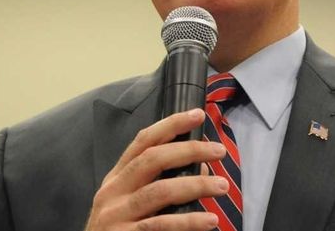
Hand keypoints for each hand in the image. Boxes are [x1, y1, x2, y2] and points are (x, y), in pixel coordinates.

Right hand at [85, 108, 227, 230]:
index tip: (197, 114)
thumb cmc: (120, 230)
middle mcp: (113, 192)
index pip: (143, 141)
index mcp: (116, 178)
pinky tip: (209, 221)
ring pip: (160, 191)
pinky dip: (188, 222)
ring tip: (222, 187)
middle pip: (152, 159)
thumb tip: (201, 169)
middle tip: (219, 151)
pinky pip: (161, 225)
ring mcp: (116, 215)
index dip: (170, 125)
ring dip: (196, 186)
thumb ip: (161, 183)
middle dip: (189, 150)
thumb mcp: (133, 203)